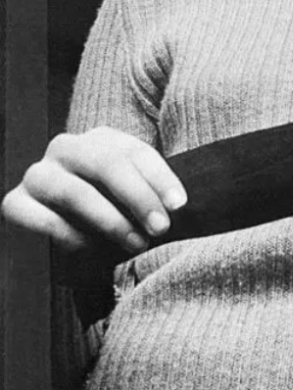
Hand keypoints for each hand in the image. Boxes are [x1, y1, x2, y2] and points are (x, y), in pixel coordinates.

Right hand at [1, 127, 187, 253]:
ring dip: (111, 221)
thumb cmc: (107, 215)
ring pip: (76, 192)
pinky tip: (92, 250)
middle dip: (138, 196)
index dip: (160, 178)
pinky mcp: (14, 203)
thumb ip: (150, 193)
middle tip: (160, 227)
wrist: (55, 238)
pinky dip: (72, 237)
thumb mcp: (131, 198)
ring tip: (135, 243)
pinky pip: (45, 219)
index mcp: (100, 140)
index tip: (179, 206)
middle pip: (106, 164)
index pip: (135, 152)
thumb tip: (178, 206)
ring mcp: (38, 174)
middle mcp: (66, 148)